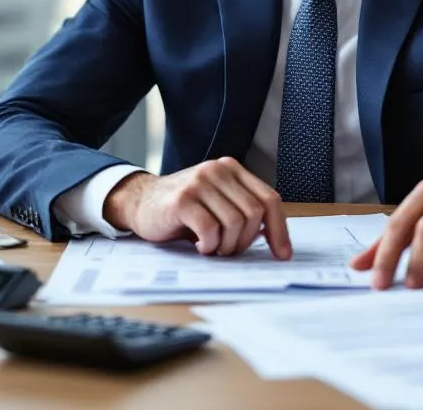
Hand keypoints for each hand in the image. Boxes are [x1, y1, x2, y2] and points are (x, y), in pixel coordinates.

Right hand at [102, 157, 291, 258]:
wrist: (141, 203)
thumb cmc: (183, 209)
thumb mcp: (217, 202)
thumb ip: (243, 211)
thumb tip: (276, 241)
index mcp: (232, 169)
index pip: (269, 199)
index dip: (279, 230)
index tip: (282, 254)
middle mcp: (218, 170)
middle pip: (254, 213)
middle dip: (245, 241)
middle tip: (228, 250)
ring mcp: (199, 182)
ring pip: (234, 223)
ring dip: (227, 245)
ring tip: (213, 247)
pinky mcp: (182, 199)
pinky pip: (210, 229)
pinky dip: (209, 245)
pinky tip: (199, 245)